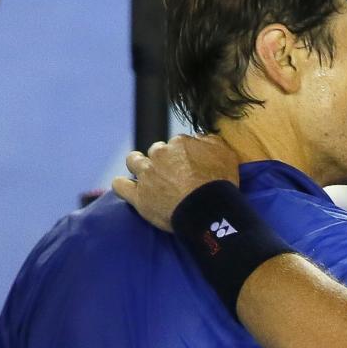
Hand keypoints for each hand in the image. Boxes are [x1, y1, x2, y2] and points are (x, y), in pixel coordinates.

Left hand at [113, 135, 242, 230]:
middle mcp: (160, 154)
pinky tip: (128, 188)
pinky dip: (122, 185)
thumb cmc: (220, 183)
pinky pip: (120, 186)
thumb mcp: (226, 154)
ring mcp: (147, 175)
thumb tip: (201, 138)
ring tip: (146, 175)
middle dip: (162, 160)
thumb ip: (211, 141)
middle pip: (156, 152)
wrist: (208, 209)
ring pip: (134, 162)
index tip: (189, 167)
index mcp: (179, 143)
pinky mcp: (139, 196)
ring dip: (138, 165)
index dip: (183, 155)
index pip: (177, 144)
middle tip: (173, 175)